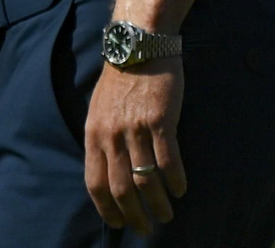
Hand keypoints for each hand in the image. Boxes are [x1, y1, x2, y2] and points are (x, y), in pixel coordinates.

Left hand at [84, 57, 186, 232]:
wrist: (138, 46)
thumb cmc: (120, 79)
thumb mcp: (99, 109)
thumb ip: (102, 137)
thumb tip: (105, 169)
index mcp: (93, 132)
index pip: (94, 181)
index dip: (106, 207)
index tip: (117, 224)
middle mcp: (111, 134)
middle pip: (121, 188)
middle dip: (134, 214)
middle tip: (146, 228)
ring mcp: (135, 128)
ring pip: (146, 180)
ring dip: (158, 204)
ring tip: (167, 214)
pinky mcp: (160, 121)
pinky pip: (168, 161)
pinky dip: (175, 181)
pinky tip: (181, 190)